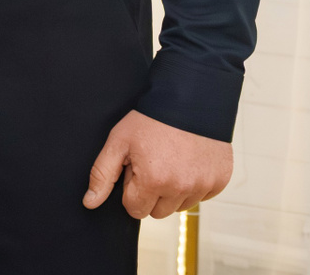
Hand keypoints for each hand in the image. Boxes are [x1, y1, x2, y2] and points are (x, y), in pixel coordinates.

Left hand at [83, 110, 230, 218]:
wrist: (191, 96)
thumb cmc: (152, 118)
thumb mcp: (119, 141)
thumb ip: (102, 174)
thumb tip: (90, 203)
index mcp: (154, 181)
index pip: (135, 209)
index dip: (132, 187)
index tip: (137, 167)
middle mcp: (181, 188)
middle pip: (158, 212)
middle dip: (152, 192)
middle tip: (154, 162)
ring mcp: (203, 186)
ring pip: (180, 206)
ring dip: (174, 190)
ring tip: (172, 159)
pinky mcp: (219, 181)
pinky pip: (201, 196)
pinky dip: (194, 183)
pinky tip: (189, 160)